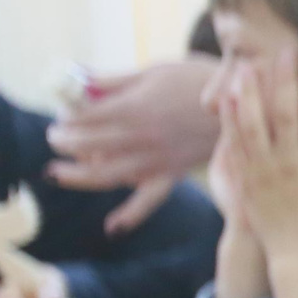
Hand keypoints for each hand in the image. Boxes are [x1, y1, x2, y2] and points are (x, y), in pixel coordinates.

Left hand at [47, 58, 218, 220]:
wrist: (242, 101)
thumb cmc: (197, 79)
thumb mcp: (155, 70)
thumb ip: (116, 80)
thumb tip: (80, 79)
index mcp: (136, 108)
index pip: (86, 118)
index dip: (67, 118)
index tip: (61, 115)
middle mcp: (143, 137)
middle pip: (90, 145)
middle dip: (65, 142)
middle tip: (55, 138)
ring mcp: (157, 159)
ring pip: (108, 174)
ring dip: (77, 176)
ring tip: (56, 173)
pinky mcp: (173, 173)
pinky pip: (150, 199)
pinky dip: (131, 215)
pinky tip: (112, 227)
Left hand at [225, 51, 297, 297]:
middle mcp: (290, 162)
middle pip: (285, 112)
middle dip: (284, 79)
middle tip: (283, 51)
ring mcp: (265, 171)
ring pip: (255, 124)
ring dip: (251, 93)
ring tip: (247, 67)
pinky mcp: (246, 180)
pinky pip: (236, 145)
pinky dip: (231, 121)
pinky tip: (228, 100)